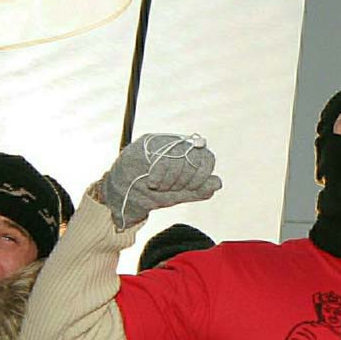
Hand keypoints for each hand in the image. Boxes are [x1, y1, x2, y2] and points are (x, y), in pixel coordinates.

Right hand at [97, 133, 221, 229]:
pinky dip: (160, 175)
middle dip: (186, 179)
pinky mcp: (145, 145)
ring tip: (160, 186)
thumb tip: (218, 183)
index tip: (189, 188)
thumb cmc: (151, 193)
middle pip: (195, 155)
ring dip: (171, 179)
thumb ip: (198, 190)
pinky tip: (153, 183)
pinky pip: (161, 157)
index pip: (207, 157)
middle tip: (171, 188)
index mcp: (187, 156)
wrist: (123, 196)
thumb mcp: (178, 195)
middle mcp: (176, 145)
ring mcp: (161, 142)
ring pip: (179, 156)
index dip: (202, 175)